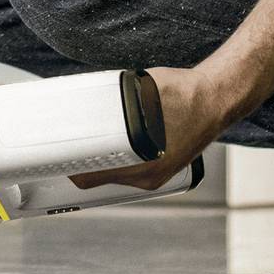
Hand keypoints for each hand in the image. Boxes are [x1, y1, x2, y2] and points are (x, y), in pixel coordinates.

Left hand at [70, 64, 236, 191]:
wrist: (218, 99)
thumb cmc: (184, 94)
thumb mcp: (140, 93)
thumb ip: (113, 104)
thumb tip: (84, 102)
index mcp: (143, 165)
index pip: (91, 178)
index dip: (70, 167)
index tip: (55, 157)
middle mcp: (149, 176)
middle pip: (100, 179)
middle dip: (82, 164)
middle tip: (66, 146)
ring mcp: (156, 175)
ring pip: (115, 176)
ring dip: (100, 162)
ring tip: (88, 143)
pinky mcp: (162, 168)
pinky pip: (130, 170)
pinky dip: (117, 160)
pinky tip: (112, 143)